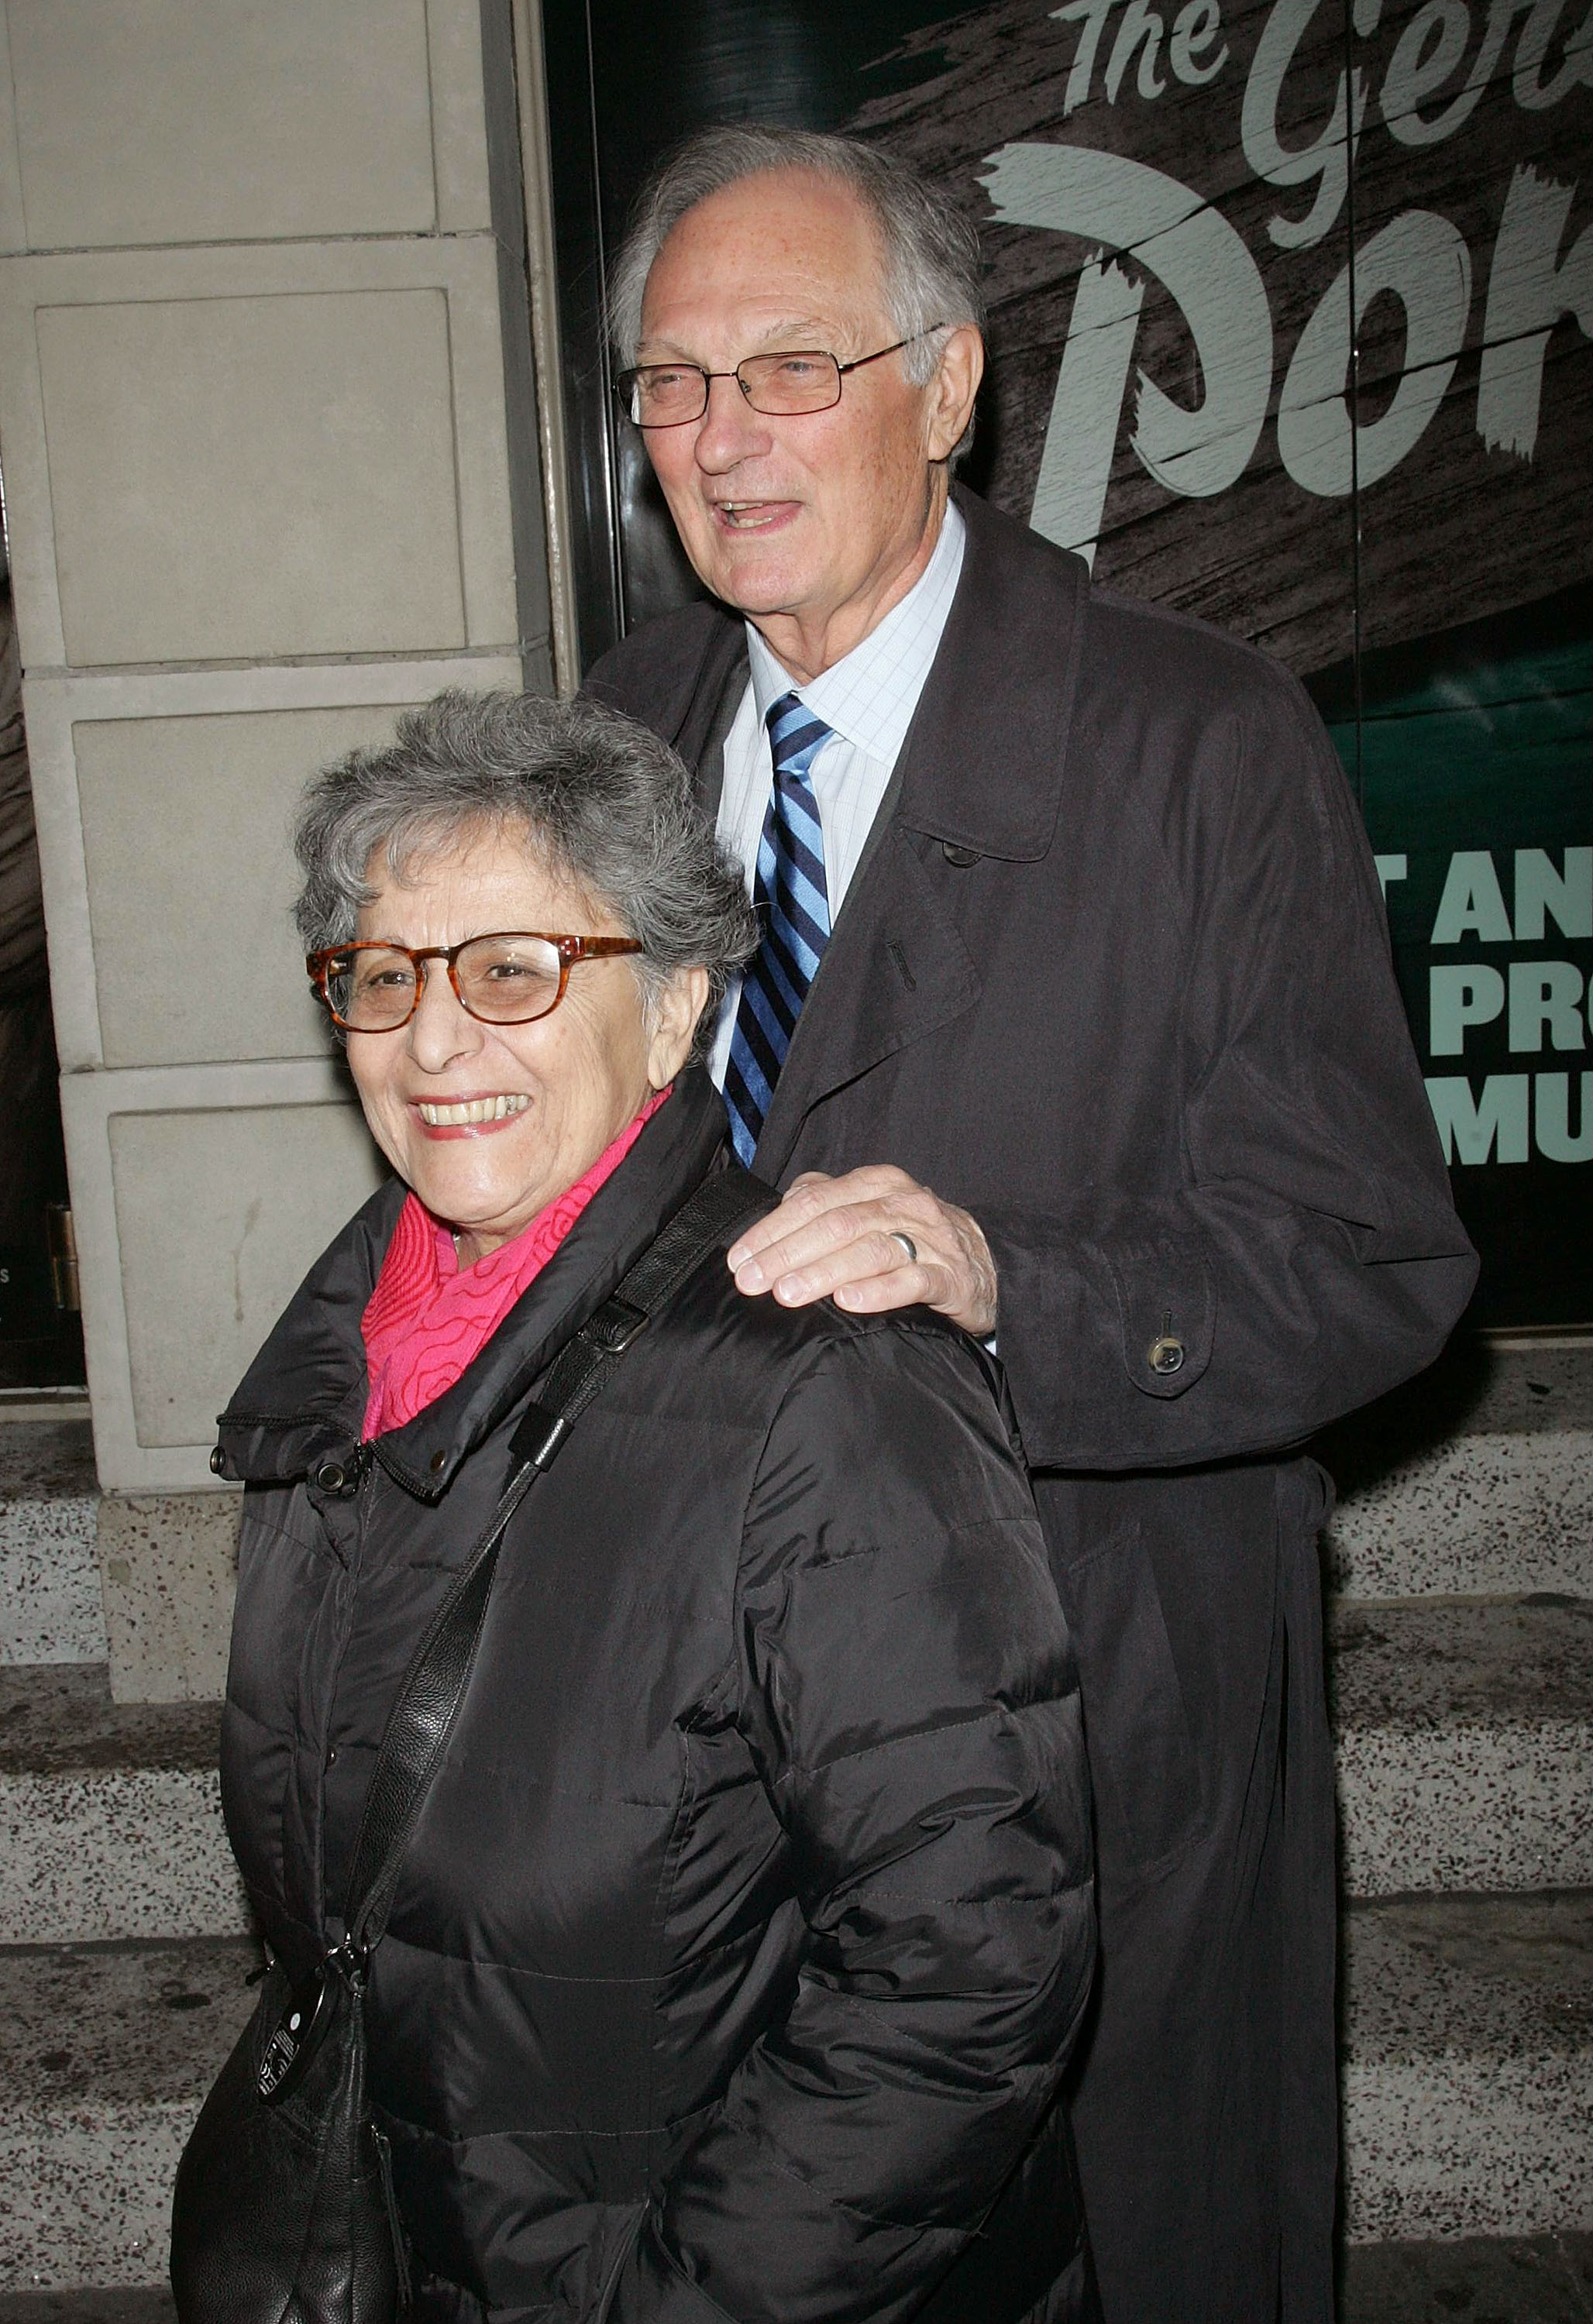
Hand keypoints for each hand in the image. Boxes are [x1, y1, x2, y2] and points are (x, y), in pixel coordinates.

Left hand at [727, 1166, 997, 1336]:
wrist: (991, 1264)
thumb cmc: (917, 1238)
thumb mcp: (873, 1208)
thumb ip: (828, 1202)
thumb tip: (782, 1206)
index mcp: (877, 1183)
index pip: (813, 1201)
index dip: (772, 1229)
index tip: (739, 1258)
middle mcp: (903, 1204)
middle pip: (836, 1223)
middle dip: (787, 1253)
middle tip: (751, 1281)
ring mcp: (930, 1240)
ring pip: (870, 1250)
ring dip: (824, 1272)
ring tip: (787, 1293)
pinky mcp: (952, 1277)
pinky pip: (913, 1281)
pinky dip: (878, 1291)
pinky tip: (848, 1302)